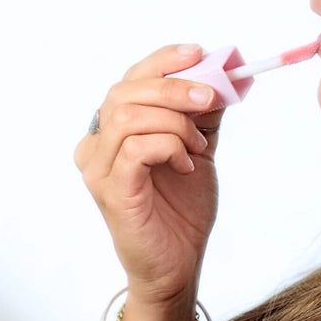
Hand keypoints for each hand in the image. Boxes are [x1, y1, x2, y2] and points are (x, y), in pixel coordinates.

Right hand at [74, 44, 222, 305]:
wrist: (178, 266)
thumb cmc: (181, 210)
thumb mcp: (197, 148)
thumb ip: (203, 113)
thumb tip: (224, 73)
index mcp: (113, 129)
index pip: (130, 80)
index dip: (162, 61)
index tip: (199, 53)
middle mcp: (96, 144)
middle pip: (125, 92)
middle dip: (174, 87)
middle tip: (212, 97)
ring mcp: (99, 168)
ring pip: (129, 116)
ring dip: (174, 121)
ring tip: (198, 146)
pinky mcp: (111, 190)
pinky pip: (137, 149)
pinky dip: (169, 147)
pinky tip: (187, 165)